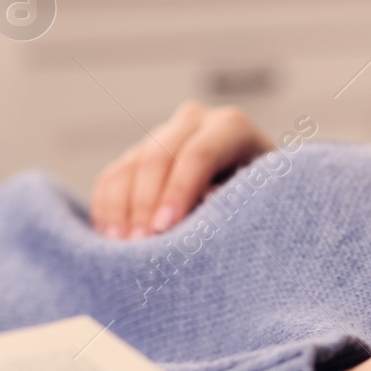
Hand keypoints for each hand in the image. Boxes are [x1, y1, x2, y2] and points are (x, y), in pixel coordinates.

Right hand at [91, 102, 270, 238]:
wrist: (254, 193)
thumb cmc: (264, 200)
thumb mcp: (261, 197)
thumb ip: (233, 199)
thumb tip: (200, 203)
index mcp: (230, 127)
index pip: (199, 153)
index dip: (179, 190)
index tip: (166, 228)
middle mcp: (193, 122)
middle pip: (157, 157)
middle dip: (146, 203)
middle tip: (141, 244)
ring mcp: (161, 136)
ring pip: (128, 167)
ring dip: (121, 209)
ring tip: (121, 247)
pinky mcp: (137, 155)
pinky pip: (111, 178)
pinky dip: (106, 207)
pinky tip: (108, 236)